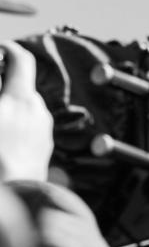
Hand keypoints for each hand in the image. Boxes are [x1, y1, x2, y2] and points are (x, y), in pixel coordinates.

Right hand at [0, 40, 52, 181]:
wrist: (15, 197)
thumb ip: (2, 92)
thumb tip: (4, 78)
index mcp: (21, 99)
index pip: (21, 59)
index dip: (8, 49)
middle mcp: (39, 112)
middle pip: (22, 86)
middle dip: (4, 85)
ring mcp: (44, 132)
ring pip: (27, 108)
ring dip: (10, 106)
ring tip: (0, 120)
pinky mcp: (45, 148)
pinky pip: (31, 127)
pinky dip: (17, 124)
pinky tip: (4, 138)